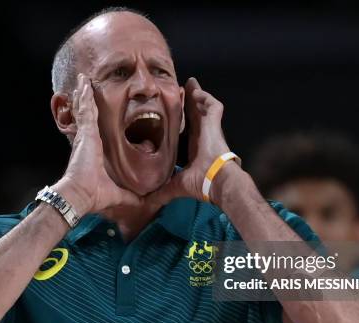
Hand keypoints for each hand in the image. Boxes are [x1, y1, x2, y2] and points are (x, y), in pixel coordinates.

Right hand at [55, 74, 140, 214]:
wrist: (81, 195)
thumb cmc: (95, 195)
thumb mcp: (120, 194)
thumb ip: (133, 197)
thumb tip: (148, 203)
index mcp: (96, 151)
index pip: (98, 130)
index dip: (98, 120)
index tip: (103, 111)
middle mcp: (89, 141)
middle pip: (89, 116)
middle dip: (88, 102)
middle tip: (88, 87)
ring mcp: (86, 135)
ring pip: (86, 109)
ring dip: (85, 95)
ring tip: (85, 80)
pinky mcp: (85, 132)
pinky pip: (85, 110)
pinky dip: (84, 96)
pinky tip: (84, 83)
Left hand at [147, 77, 232, 205]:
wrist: (215, 180)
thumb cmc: (198, 182)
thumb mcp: (174, 185)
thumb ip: (160, 192)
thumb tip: (144, 203)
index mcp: (191, 148)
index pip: (181, 132)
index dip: (174, 123)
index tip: (163, 115)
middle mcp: (200, 136)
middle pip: (191, 116)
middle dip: (184, 104)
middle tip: (174, 91)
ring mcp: (209, 128)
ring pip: (202, 107)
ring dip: (195, 96)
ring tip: (186, 84)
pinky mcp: (215, 122)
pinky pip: (213, 105)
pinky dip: (206, 97)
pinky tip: (196, 90)